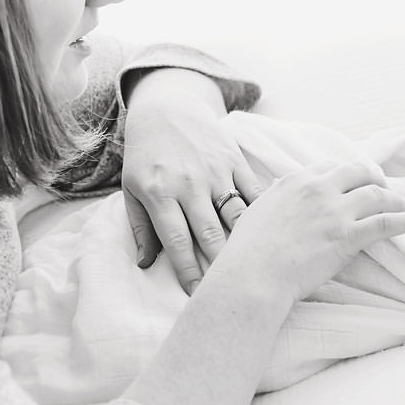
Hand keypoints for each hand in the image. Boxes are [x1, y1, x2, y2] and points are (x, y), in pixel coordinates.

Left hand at [122, 80, 261, 293]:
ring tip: (255, 266)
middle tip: (232, 290)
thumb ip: (142, 228)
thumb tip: (146, 265)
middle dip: (221, 265)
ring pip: (237, 214)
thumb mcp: (132, 190)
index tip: (198, 295)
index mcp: (160, 194)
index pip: (178, 242)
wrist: (167, 109)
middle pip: (211, 233)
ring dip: (246, 242)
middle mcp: (189, 184)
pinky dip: (262, 212)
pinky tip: (272, 231)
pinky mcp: (234, 159)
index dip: (190, 272)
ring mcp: (215, 170)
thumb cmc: (146, 156)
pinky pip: (253, 191)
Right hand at [209, 161, 404, 303]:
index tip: (357, 182)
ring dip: (398, 197)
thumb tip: (282, 189)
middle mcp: (319, 189)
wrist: (252, 277)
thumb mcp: (259, 211)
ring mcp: (336, 211)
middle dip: (377, 178)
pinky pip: (388, 222)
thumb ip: (276, 196)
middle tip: (386, 189)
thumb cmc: (248, 253)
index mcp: (296, 180)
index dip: (348, 174)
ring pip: (378, 194)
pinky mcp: (348, 235)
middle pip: (360, 171)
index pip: (332, 166)